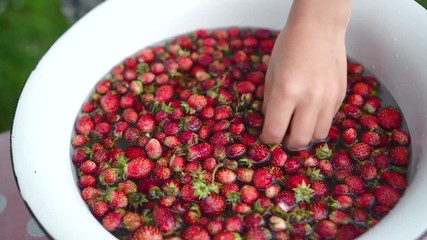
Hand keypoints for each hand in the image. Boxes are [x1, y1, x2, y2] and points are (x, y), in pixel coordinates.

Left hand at [260, 1, 350, 148]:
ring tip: (298, 123)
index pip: (275, 132)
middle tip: (283, 134)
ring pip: (318, 135)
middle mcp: (310, 99)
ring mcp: (329, 99)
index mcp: (287, 92)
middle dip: (288, 142)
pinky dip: (318, 121)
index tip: (267, 136)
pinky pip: (329, 120)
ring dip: (306, 134)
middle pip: (299, 141)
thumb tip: (270, 122)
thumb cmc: (289, 47)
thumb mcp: (271, 74)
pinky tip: (311, 109)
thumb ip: (269, 102)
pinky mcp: (340, 96)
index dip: (268, 138)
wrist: (319, 28)